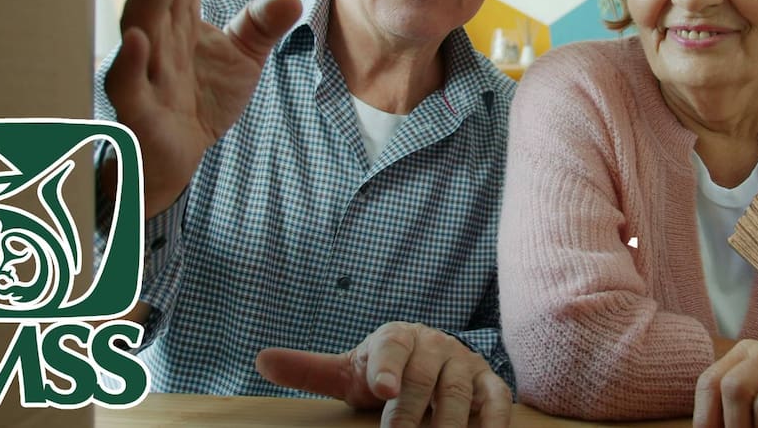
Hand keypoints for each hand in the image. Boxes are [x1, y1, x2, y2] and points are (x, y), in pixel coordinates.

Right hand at [103, 0, 302, 216]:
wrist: (174, 158)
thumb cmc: (199, 100)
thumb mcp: (242, 59)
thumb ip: (262, 26)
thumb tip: (291, 0)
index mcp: (179, 17)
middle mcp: (156, 34)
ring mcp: (142, 68)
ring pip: (142, 19)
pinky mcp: (136, 107)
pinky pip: (128, 81)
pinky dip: (131, 59)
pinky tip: (139, 36)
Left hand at [255, 322, 510, 427]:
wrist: (430, 358)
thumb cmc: (384, 371)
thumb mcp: (348, 371)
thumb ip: (310, 370)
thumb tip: (260, 360)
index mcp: (396, 338)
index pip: (391, 347)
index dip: (386, 367)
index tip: (380, 389)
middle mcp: (433, 346)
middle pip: (422, 378)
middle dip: (409, 411)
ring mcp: (464, 364)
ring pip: (459, 393)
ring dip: (447, 422)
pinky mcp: (489, 383)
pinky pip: (497, 399)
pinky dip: (493, 420)